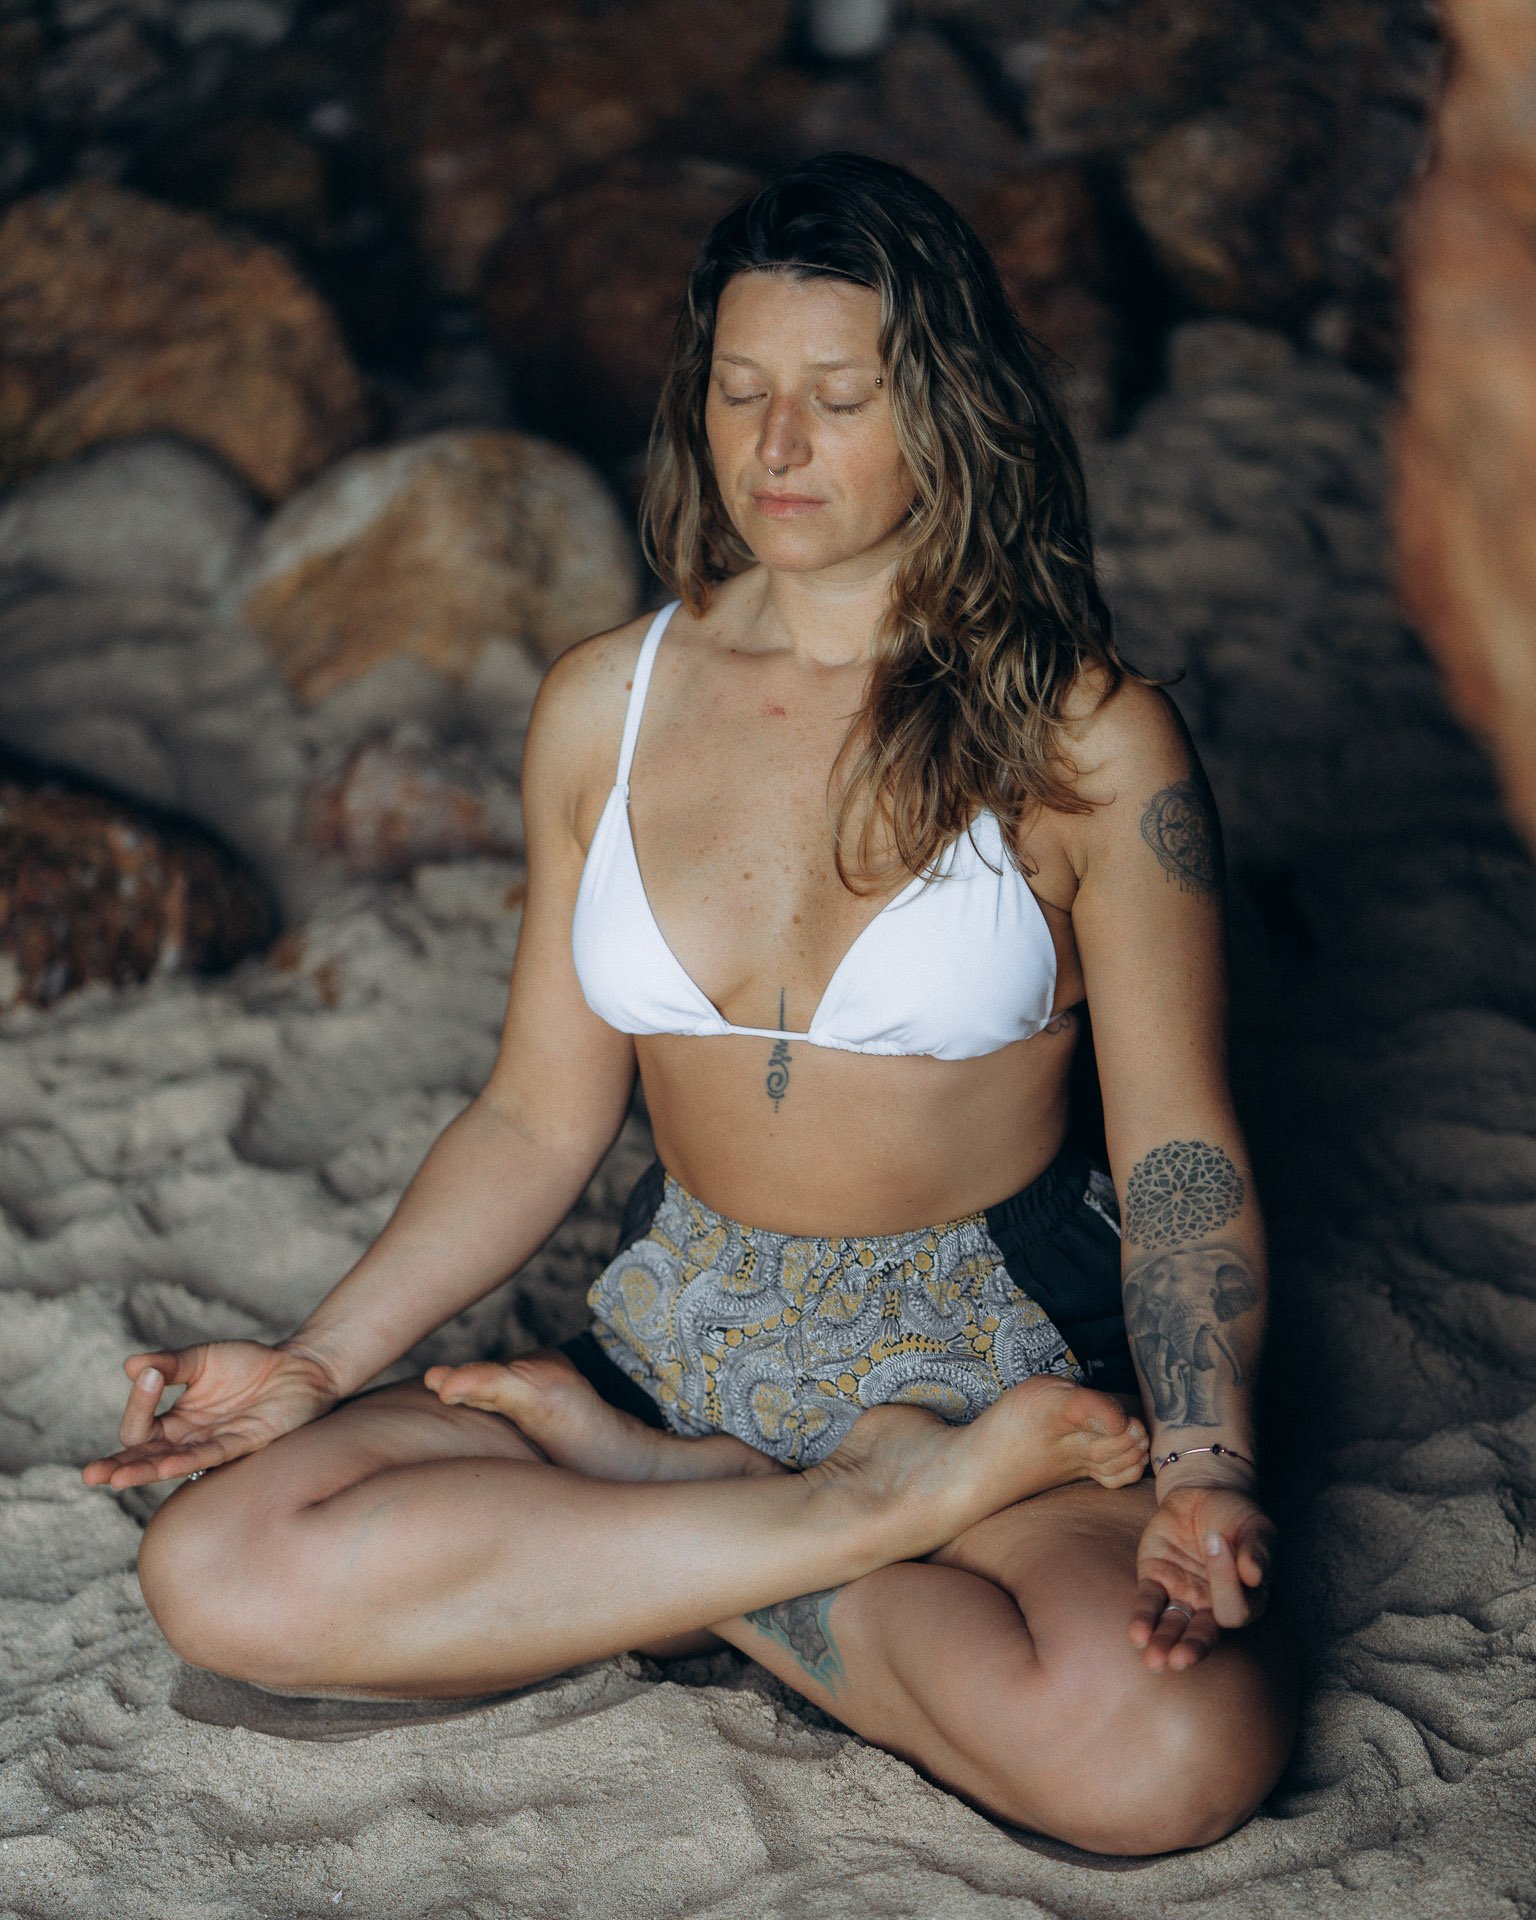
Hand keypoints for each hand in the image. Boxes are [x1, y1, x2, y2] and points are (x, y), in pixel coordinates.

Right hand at [81, 1341, 342, 1490]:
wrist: (299, 1369)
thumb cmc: (250, 1365)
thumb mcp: (203, 1359)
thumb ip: (170, 1365)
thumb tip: (130, 1365)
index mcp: (176, 1421)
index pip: (140, 1427)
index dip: (138, 1403)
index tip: (147, 1374)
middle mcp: (189, 1439)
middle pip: (145, 1457)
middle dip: (118, 1465)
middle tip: (92, 1474)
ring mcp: (213, 1445)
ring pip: (170, 1464)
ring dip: (144, 1470)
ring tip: (116, 1476)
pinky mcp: (241, 1445)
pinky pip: (209, 1457)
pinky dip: (186, 1460)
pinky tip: (165, 1464)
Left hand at [1129, 1482, 1273, 1670]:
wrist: (1203, 1494)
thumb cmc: (1236, 1517)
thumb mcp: (1254, 1528)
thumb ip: (1256, 1550)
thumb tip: (1254, 1574)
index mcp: (1244, 1599)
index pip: (1234, 1608)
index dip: (1226, 1582)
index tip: (1219, 1542)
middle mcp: (1212, 1605)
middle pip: (1203, 1633)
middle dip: (1191, 1647)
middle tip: (1179, 1661)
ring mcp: (1183, 1594)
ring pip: (1173, 1625)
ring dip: (1163, 1643)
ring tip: (1154, 1661)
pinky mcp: (1156, 1578)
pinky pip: (1148, 1603)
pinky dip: (1143, 1618)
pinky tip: (1138, 1636)